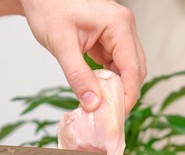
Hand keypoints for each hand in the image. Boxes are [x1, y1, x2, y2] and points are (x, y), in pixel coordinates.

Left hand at [20, 0, 146, 112]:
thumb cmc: (48, 7)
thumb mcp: (61, 44)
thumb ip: (78, 76)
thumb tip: (92, 103)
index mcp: (118, 25)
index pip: (133, 68)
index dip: (128, 94)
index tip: (117, 114)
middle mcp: (124, 27)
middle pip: (136, 68)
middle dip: (125, 92)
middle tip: (110, 112)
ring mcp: (118, 31)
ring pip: (128, 67)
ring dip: (117, 85)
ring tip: (103, 102)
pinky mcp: (109, 37)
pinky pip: (116, 62)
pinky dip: (110, 77)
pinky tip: (98, 87)